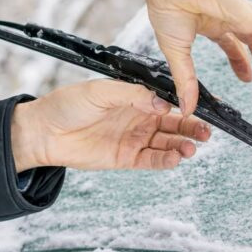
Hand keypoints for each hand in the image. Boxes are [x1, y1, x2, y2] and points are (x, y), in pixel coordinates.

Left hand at [11, 80, 211, 171]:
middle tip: (207, 132)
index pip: (168, 99)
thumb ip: (133, 95)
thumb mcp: (101, 91)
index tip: (205, 107)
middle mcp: (139, 117)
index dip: (186, 103)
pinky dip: (166, 160)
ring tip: (193, 147)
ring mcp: (134, 138)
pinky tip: (177, 158)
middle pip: (174, 123)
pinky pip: (152, 160)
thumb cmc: (67, 105)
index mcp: (135, 97)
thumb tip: (162, 102)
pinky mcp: (127, 158)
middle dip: (192, 127)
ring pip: (167, 142)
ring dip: (182, 145)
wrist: (44, 132)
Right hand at [135, 0, 251, 115]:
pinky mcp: (251, 17)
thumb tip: (186, 108)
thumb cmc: (168, 6)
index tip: (248, 80)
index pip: (235, 46)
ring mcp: (243, 18)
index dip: (242, 64)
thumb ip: (185, 81)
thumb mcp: (176, 53)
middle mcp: (231, 20)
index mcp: (212, 24)